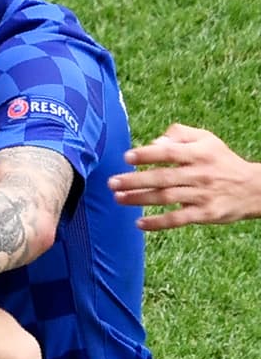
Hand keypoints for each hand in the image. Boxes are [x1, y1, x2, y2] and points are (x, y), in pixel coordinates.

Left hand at [108, 123, 260, 229]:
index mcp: (199, 154)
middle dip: (134, 180)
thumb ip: (180, 134)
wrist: (254, 188)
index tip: (127, 157)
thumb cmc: (222, 160)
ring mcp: (202, 195)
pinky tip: (139, 223)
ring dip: (139, 199)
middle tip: (112, 183)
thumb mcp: (207, 140)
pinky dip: (157, 223)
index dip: (147, 154)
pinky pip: (178, 219)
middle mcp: (200, 174)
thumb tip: (154, 141)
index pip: (170, 152)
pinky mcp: (205, 214)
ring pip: (166, 198)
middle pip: (163, 177)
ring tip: (118, 198)